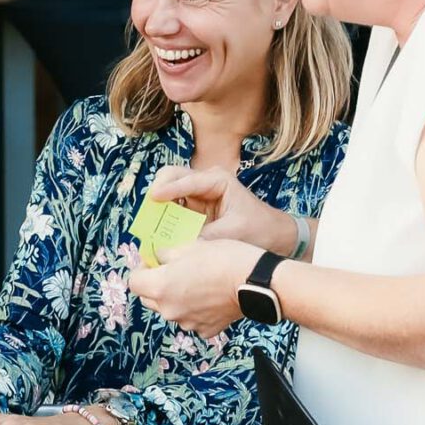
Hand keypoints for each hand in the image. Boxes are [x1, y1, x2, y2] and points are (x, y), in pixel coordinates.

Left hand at [129, 238, 261, 340]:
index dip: (141, 270)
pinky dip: (196, 310)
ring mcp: (187, 322)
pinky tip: (209, 297)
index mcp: (160, 287)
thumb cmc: (222, 258)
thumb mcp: (189, 246)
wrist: (255, 280)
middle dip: (156, 285)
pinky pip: (191, 319)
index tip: (153, 263)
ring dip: (176, 298)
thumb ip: (166, 253)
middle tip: (174, 271)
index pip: (134, 281)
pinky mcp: (205, 329)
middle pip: (149, 298)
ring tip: (196, 283)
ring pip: (170, 310)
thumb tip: (158, 256)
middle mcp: (169, 309)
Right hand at [142, 163, 296, 256]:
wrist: (275, 236)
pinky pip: (172, 208)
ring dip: (158, 205)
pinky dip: (163, 217)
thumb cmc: (259, 230)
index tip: (153, 198)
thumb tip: (175, 248)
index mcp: (217, 180)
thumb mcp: (232, 234)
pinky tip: (158, 230)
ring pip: (167, 190)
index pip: (186, 179)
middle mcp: (204, 182)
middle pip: (171, 176)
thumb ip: (204, 238)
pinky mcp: (194, 209)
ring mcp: (197, 194)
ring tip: (149, 222)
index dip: (168, 189)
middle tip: (148, 211)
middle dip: (157, 190)